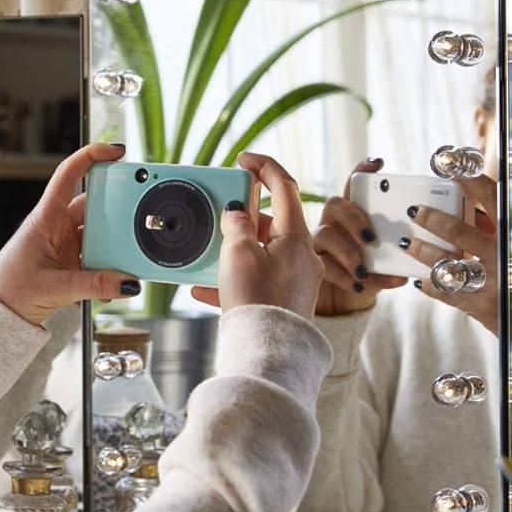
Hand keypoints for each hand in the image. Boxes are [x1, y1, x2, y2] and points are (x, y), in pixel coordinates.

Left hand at [0, 142, 139, 324]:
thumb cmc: (10, 290)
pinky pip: (97, 257)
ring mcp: (64, 244)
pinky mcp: (70, 262)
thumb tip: (127, 283)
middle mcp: (56, 226)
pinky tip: (113, 285)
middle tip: (138, 216)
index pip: (69, 174)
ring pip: (99, 233)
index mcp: (45, 218)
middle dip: (116, 210)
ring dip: (114, 245)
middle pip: (93, 205)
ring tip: (128, 258)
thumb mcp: (55, 286)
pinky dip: (108, 269)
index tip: (117, 151)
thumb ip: (94, 284)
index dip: (92, 156)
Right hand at [188, 152, 322, 318]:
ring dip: (239, 247)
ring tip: (213, 253)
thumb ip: (236, 225)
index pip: (285, 188)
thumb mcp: (238, 254)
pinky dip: (238, 275)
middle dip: (246, 215)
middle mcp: (304, 256)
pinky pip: (261, 277)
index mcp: (297, 237)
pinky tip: (208, 287)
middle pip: (275, 221)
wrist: (268, 352)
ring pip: (266, 250)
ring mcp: (298, 279)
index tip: (245, 159)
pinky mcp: (288, 300)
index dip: (265, 167)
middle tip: (223, 213)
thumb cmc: (257, 301)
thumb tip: (236, 213)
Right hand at [314, 158, 408, 315]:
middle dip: (354, 218)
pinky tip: (360, 285)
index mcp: (355, 212)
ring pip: (325, 234)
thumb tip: (422, 250)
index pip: (355, 184)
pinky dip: (344, 277)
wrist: (350, 296)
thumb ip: (398, 249)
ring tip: (363, 270)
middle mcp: (334, 221)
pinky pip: (325, 265)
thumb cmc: (373, 268)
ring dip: (347, 252)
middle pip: (335, 204)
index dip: (363, 170)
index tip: (379, 163)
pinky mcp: (315, 262)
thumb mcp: (388, 256)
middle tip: (371, 238)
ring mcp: (321, 240)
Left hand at [404, 172, 498, 334]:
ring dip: (425, 252)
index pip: (493, 201)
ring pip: (449, 264)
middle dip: (435, 220)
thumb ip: (493, 231)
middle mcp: (505, 259)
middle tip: (415, 210)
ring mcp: (494, 285)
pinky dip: (432, 284)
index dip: (471, 181)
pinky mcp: (483, 308)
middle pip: (463, 233)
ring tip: (408, 243)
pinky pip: (449, 293)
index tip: (450, 165)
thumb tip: (468, 211)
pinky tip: (420, 279)